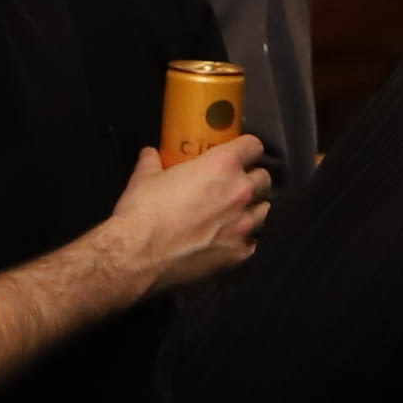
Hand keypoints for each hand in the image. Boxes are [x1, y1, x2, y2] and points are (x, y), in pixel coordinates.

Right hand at [93, 135, 273, 298]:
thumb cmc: (143, 213)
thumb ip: (153, 163)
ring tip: (235, 214)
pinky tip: (230, 241)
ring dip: (253, 209)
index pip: (254, 146)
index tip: (240, 154)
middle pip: (264, 179)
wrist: (138, 255)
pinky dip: (245, 240)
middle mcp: (239, 192)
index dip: (247, 149)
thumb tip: (150, 155)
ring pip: (265, 210)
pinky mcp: (238, 254)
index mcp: (221, 165)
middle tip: (234, 185)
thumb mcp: (144, 178)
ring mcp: (242, 225)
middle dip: (252, 180)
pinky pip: (254, 243)